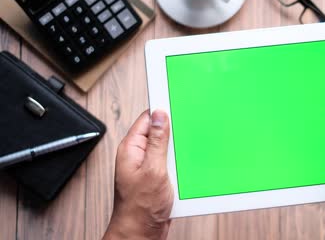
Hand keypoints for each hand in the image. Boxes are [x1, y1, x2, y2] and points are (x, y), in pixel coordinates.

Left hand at [103, 110, 172, 239]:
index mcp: (131, 149)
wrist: (142, 233)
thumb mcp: (153, 169)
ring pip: (166, 149)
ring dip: (176, 152)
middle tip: (185, 135)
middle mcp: (137, 156)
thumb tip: (160, 115)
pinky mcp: (155, 177)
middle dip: (173, 134)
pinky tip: (184, 170)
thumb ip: (157, 141)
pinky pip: (169, 163)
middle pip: (157, 133)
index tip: (176, 106)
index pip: (146, 119)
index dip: (161, 112)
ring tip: (182, 159)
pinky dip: (178, 164)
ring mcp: (146, 167)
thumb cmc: (140, 208)